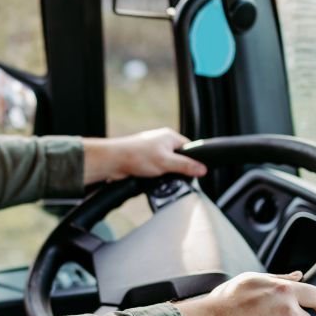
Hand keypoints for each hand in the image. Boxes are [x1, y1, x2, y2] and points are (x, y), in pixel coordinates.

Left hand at [82, 127, 206, 184]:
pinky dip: (155, 176)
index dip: (193, 160)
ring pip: (166, 166)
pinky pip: (156, 170)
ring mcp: (152, 151)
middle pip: (178, 158)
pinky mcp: (144, 161)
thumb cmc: (136, 155)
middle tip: (172, 175)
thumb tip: (202, 169)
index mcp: (170, 137)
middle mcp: (161, 142)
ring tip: (158, 176)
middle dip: (177, 169)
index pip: (190, 148)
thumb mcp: (166, 162)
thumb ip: (186, 166)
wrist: (113, 161)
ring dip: (164, 173)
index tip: (194, 171)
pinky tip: (150, 178)